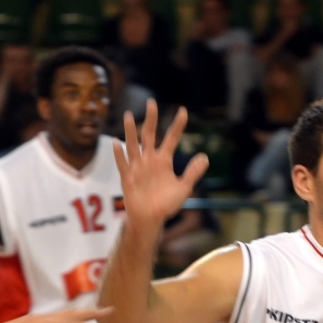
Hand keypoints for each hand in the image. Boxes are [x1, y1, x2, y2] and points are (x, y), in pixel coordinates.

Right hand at [113, 99, 207, 233]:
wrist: (150, 220)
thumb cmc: (166, 205)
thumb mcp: (184, 188)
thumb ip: (193, 173)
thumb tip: (205, 157)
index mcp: (164, 160)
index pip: (171, 138)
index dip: (177, 125)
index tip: (183, 111)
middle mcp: (150, 160)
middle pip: (149, 135)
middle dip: (151, 119)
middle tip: (151, 102)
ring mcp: (137, 168)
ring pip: (133, 145)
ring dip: (130, 131)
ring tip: (128, 116)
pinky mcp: (128, 178)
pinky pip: (123, 164)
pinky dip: (119, 154)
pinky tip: (116, 143)